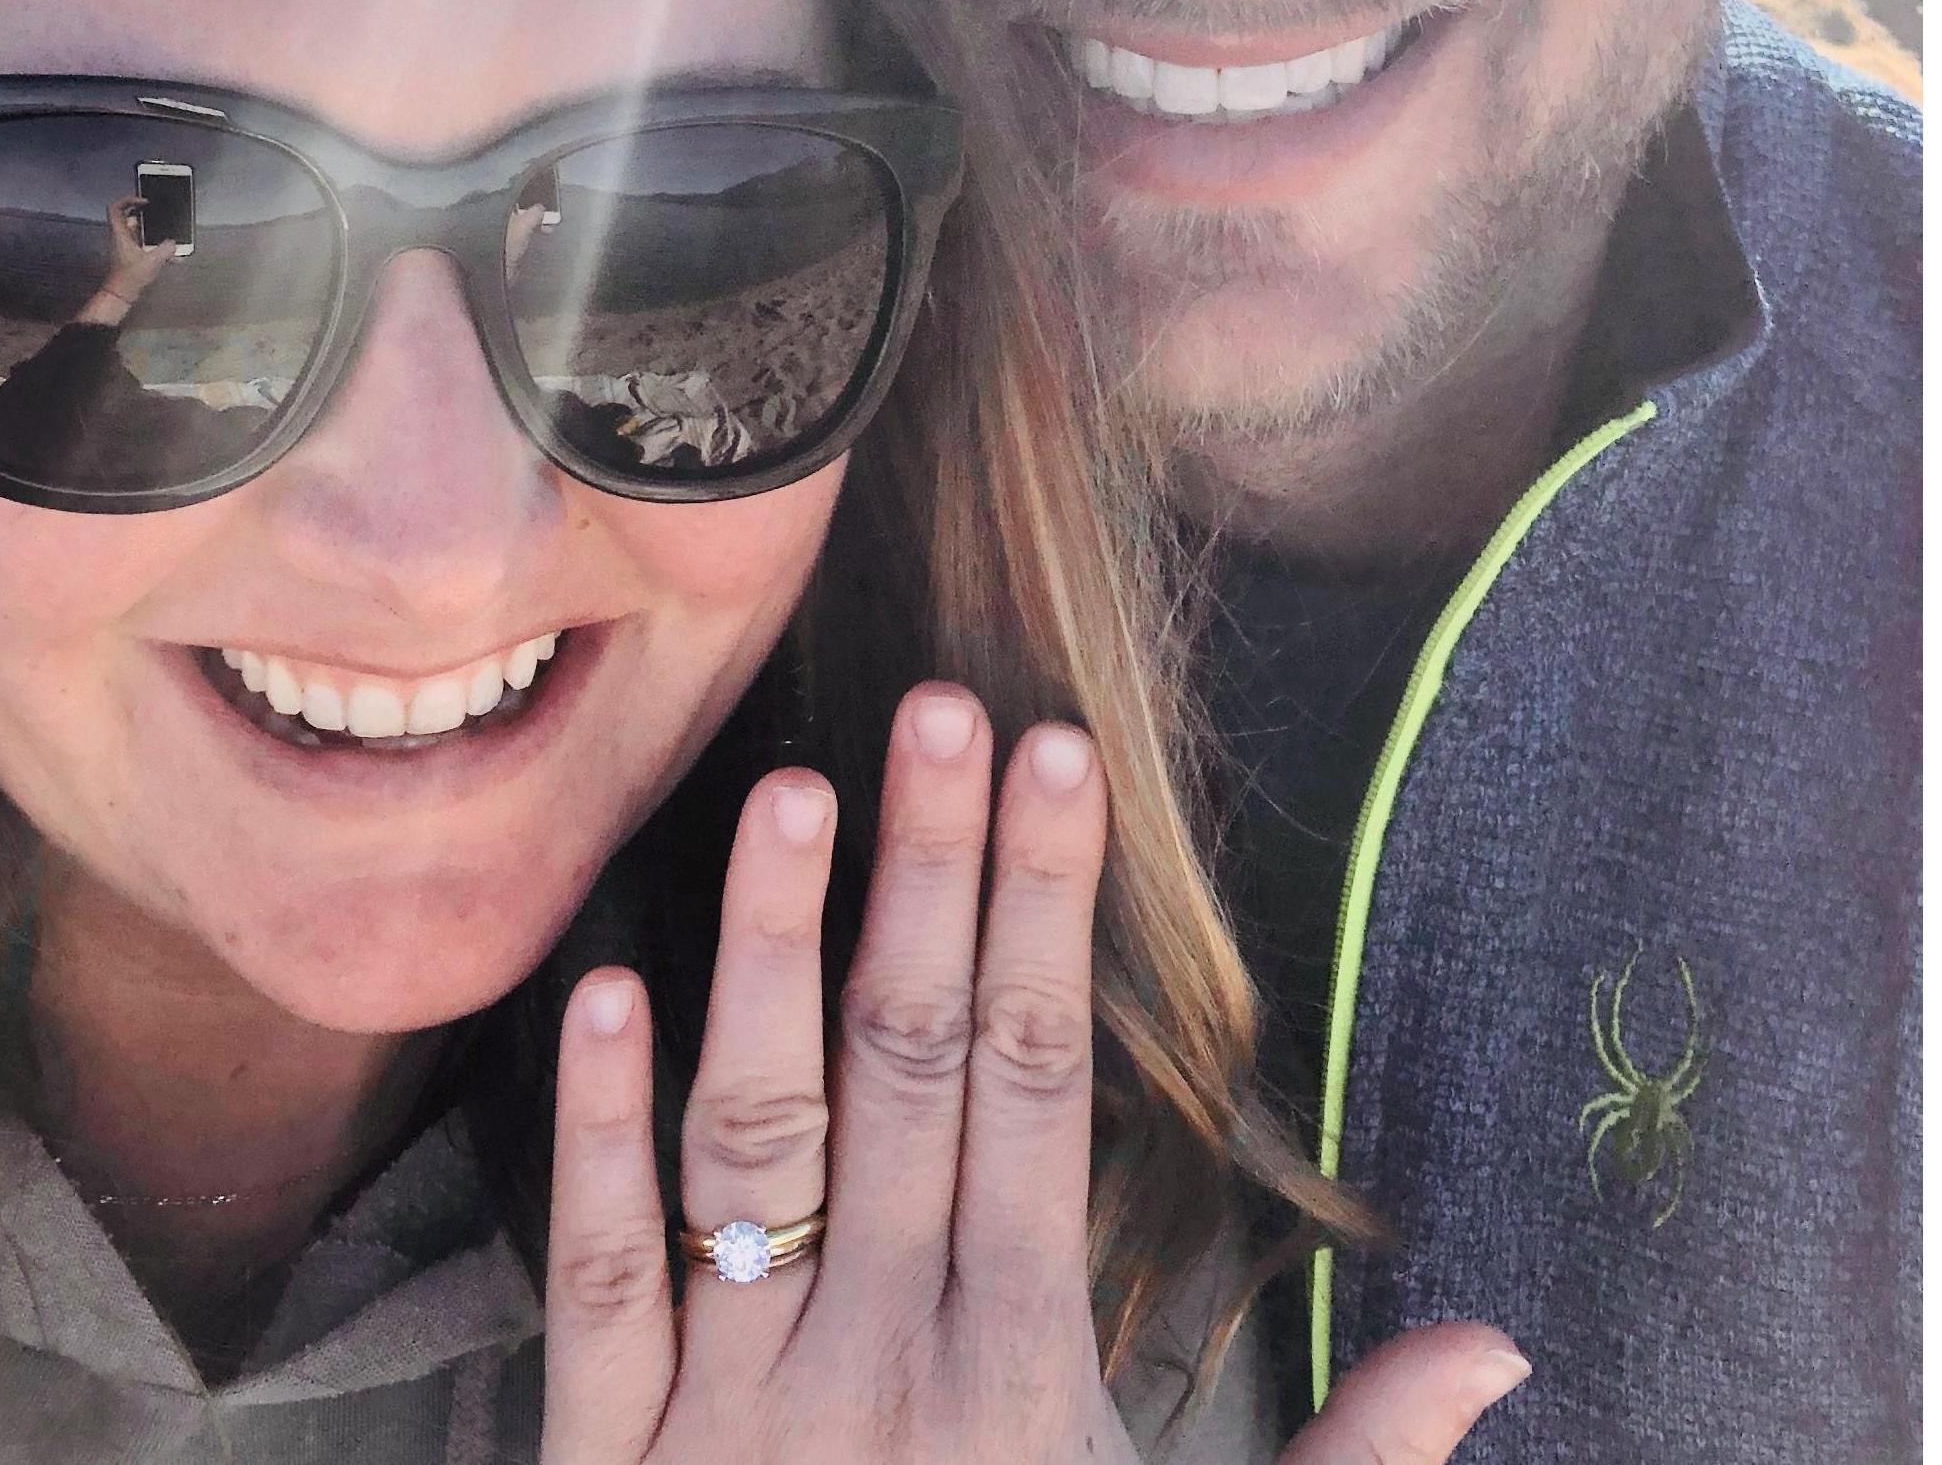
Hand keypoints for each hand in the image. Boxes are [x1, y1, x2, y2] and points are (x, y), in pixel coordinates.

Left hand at [76, 197, 172, 324]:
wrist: (121, 294)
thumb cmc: (130, 277)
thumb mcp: (152, 261)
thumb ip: (166, 250)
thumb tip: (174, 243)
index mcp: (120, 234)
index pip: (115, 208)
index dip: (128, 200)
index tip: (143, 201)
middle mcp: (120, 237)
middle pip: (129, 217)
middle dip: (146, 216)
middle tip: (159, 216)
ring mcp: (125, 246)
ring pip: (138, 231)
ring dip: (152, 232)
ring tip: (168, 235)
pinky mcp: (131, 255)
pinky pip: (143, 243)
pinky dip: (154, 245)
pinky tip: (168, 254)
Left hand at [542, 684, 1531, 1464]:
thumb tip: (1502, 1347)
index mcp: (1019, 1370)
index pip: (1040, 1088)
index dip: (1047, 917)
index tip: (1056, 765)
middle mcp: (880, 1353)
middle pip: (912, 1072)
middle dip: (930, 879)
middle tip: (941, 709)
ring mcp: (737, 1399)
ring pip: (756, 1140)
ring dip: (771, 961)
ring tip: (792, 793)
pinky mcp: (614, 1454)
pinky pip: (601, 1277)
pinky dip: (597, 1136)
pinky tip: (606, 988)